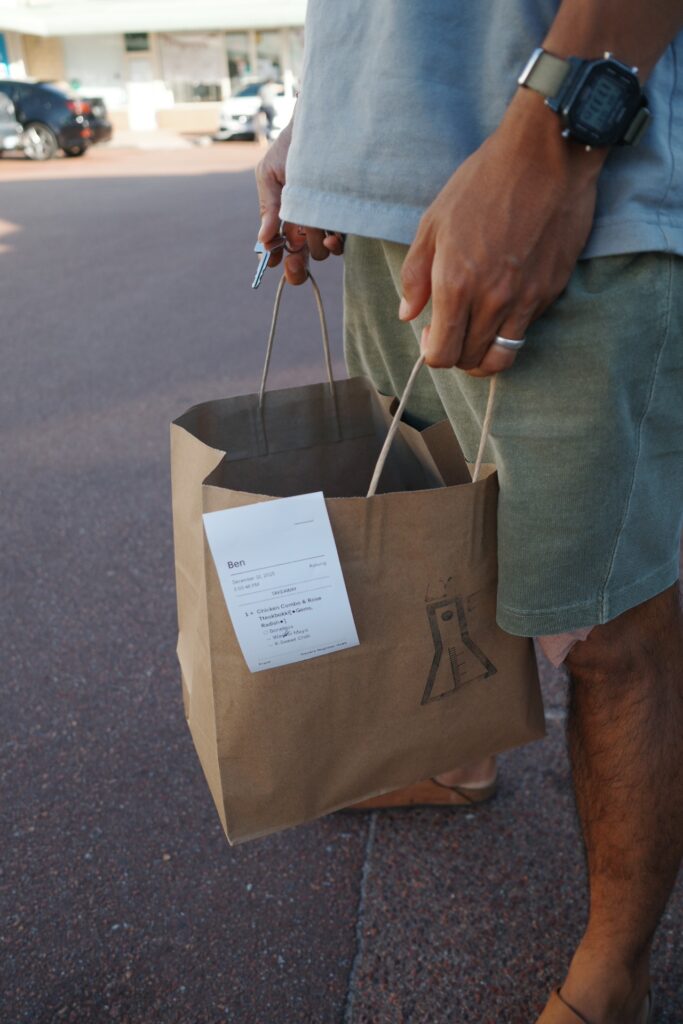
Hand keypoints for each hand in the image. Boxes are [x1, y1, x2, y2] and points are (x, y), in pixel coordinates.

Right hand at [255, 121, 343, 285]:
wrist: (320, 126)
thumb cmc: (290, 148)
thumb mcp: (270, 175)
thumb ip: (268, 208)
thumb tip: (262, 240)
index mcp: (282, 219)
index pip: (278, 251)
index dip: (276, 261)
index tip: (276, 260)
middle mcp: (303, 226)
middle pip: (299, 262)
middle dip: (295, 266)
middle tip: (294, 259)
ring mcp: (324, 225)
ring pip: (318, 254)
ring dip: (313, 244)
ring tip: (312, 224)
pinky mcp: (344, 219)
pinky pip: (338, 245)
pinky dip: (333, 244)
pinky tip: (330, 235)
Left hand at [399, 89, 606, 375]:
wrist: (547, 156)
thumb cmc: (484, 182)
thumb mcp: (434, 222)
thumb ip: (416, 274)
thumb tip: (406, 314)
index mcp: (456, 283)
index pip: (441, 354)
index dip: (431, 352)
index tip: (430, 333)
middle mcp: (491, 300)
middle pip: (469, 361)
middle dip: (455, 355)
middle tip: (452, 330)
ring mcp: (526, 299)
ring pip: (501, 358)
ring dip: (483, 354)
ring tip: (476, 332)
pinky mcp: (550, 291)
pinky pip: (525, 330)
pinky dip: (509, 330)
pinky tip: (502, 304)